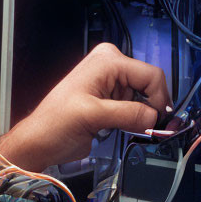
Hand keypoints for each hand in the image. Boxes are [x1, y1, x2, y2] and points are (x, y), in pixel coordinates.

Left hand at [0, 43, 170, 171]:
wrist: (41, 140)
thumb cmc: (55, 123)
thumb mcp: (93, 116)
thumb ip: (128, 114)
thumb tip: (156, 117)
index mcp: (107, 61)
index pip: (150, 75)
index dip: (159, 99)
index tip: (159, 121)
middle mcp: (111, 66)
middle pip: (150, 85)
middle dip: (151, 107)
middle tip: (148, 128)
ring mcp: (111, 83)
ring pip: (145, 98)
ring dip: (143, 115)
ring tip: (126, 128)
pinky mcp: (110, 99)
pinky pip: (135, 106)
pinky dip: (136, 119)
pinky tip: (123, 127)